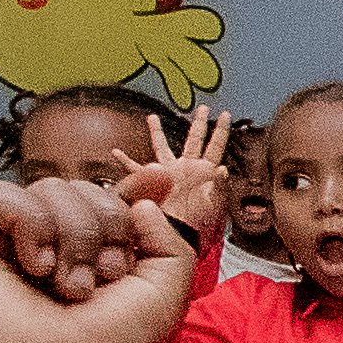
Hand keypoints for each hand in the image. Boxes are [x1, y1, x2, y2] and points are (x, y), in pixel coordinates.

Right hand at [0, 177, 198, 342]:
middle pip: (86, 188)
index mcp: (88, 253)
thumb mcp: (162, 298)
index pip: (110, 200)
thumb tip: (146, 193)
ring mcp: (5, 237)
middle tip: (99, 281)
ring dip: (73, 235)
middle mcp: (48, 242)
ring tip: (67, 287)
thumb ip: (171, 243)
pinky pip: (2, 193)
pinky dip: (30, 224)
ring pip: (50, 186)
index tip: (162, 179)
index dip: (134, 189)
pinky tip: (36, 267)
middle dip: (106, 229)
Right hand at [121, 109, 237, 237]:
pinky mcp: (153, 182)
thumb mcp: (212, 203)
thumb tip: (223, 169)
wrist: (176, 235)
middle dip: (199, 123)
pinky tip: (116, 152)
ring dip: (157, 132)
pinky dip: (125, 161)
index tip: (226, 115)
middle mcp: (186, 168)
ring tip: (152, 117)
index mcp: (202, 171)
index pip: (215, 146)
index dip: (221, 131)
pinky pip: (136, 169)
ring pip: (162, 147)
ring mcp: (169, 174)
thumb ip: (218, 185)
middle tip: (203, 108)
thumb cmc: (196, 224)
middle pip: (194, 140)